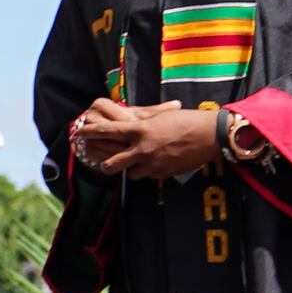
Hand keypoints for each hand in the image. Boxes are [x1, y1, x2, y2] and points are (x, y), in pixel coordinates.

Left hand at [70, 97, 221, 181]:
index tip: (81, 132)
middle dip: (107, 164)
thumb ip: (143, 121)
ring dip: (131, 169)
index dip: (92, 132)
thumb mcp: (160, 116)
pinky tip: (155, 165)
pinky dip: (149, 171)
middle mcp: (142, 149)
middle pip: (113, 163)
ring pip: (132, 173)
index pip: (108, 131)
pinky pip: (150, 176)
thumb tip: (129, 119)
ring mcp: (153, 164)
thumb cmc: (187, 120)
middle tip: (104, 163)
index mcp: (140, 130)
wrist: (211, 136)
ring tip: (135, 164)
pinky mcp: (164, 174)